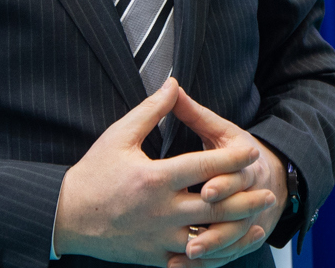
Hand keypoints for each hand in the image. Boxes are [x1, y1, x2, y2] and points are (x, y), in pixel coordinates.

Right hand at [53, 78, 275, 265]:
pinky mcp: (155, 257)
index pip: (204, 166)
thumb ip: (151, 110)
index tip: (250, 150)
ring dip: (236, 229)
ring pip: (210, 237)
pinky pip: (192, 260)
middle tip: (267, 191)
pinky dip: (214, 253)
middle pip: (216, 206)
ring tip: (256, 219)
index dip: (232, 158)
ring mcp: (159, 237)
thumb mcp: (119, 135)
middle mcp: (161, 210)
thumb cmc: (93, 174)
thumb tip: (173, 84)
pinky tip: (227, 244)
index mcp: (155, 178)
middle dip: (246, 198)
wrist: (67, 217)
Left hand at [167, 88, 283, 266]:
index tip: (205, 188)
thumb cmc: (236, 152)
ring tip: (188, 252)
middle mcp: (250, 196)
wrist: (268, 180)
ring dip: (212, 247)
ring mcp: (246, 221)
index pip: (236, 175)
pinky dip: (208, 262)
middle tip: (194, 231)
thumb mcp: (221, 130)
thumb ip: (195, 113)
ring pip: (231, 238)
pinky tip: (180, 265)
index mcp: (246, 166)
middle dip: (216, 223)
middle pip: (235, 213)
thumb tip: (171, 86)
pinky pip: (225, 254)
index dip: (223, 183)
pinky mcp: (238, 239)